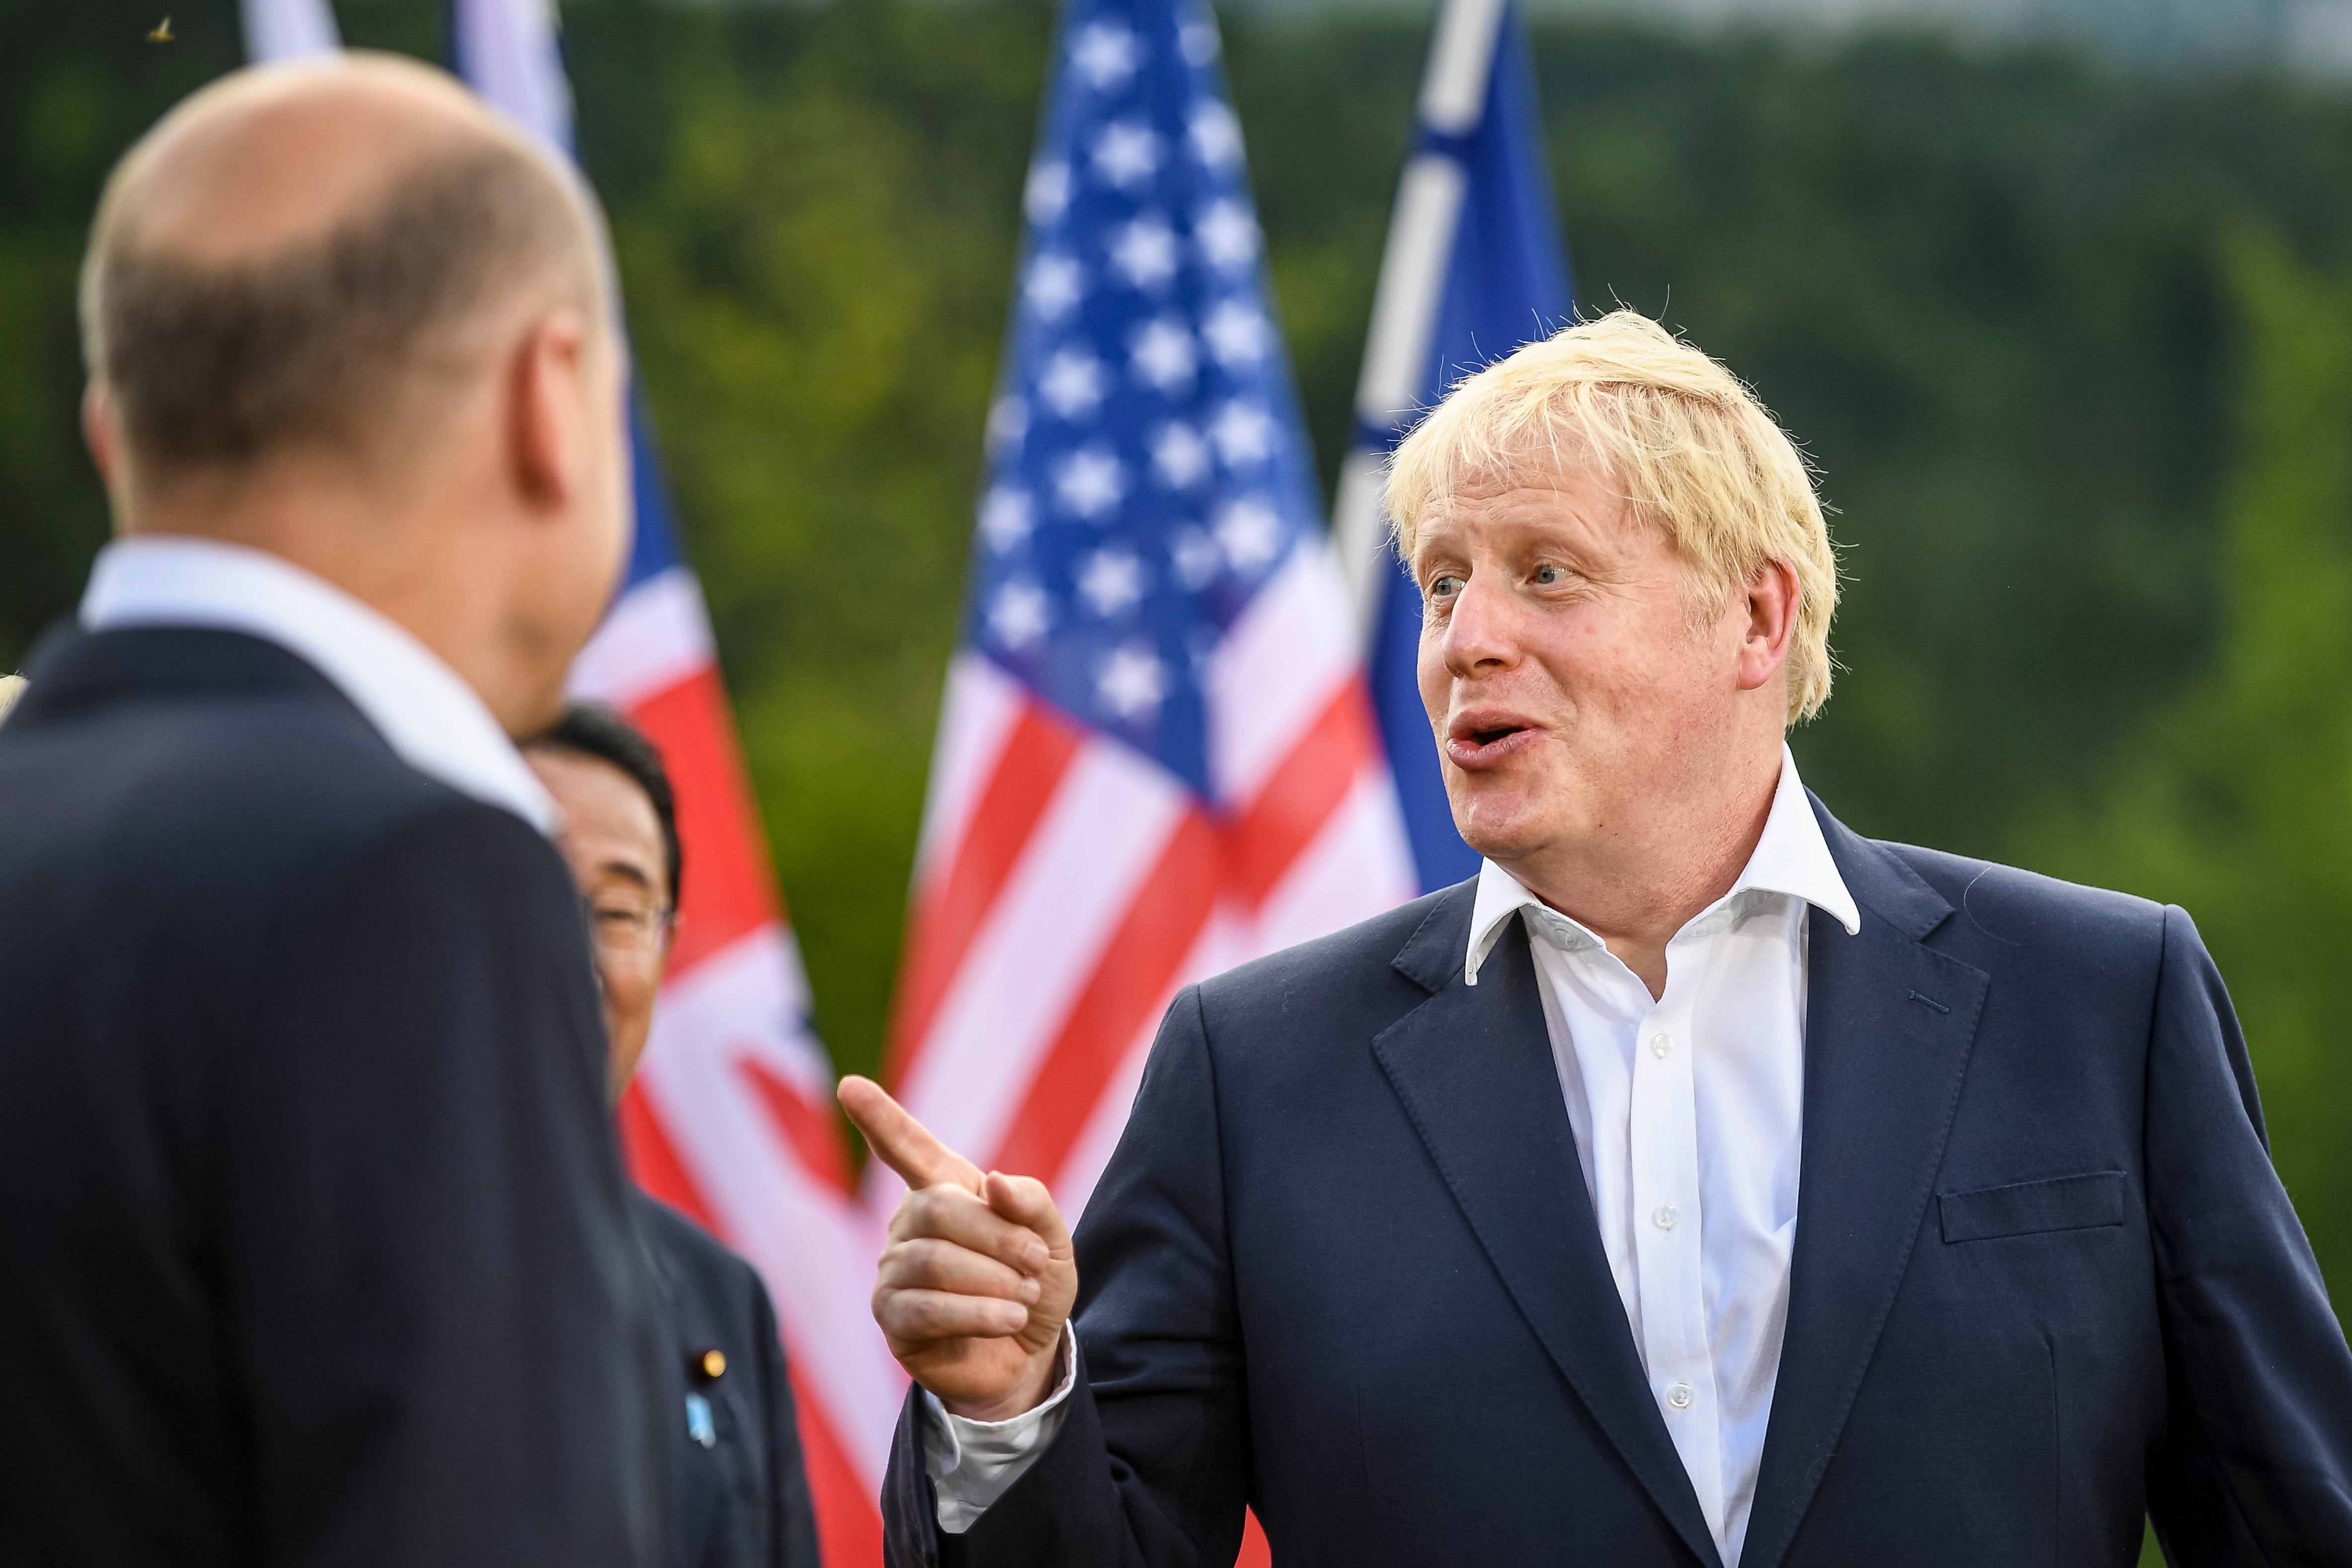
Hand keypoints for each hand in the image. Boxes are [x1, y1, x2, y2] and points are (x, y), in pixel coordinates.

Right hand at [839, 1076, 1076, 1421]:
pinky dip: (977, 1312)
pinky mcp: (893, 1318)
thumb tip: (993, 1180)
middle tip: (1036, 1263)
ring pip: (933, 1260)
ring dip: (993, 1280)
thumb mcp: (1052, 1240)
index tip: (849, 1085)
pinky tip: (1009, 1319)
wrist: (1029, 1354)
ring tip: (1026, 1298)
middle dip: (997, 1236)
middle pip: (938, 1208)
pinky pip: (927, 1307)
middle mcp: (908, 1224)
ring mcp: (894, 1271)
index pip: (906, 1146)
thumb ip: (1032, 1203)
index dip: (879, 1117)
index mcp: (944, 1189)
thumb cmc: (1033, 1284)